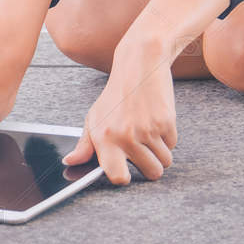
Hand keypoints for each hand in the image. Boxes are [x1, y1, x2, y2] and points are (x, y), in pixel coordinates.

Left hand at [63, 44, 176, 185]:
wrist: (140, 65)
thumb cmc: (115, 95)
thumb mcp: (94, 117)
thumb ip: (84, 145)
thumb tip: (71, 163)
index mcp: (104, 138)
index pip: (118, 177)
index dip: (124, 177)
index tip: (125, 171)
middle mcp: (126, 136)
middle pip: (151, 173)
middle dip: (150, 165)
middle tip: (141, 148)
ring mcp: (147, 130)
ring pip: (165, 161)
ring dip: (160, 152)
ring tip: (148, 133)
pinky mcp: (166, 122)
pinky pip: (173, 145)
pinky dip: (168, 138)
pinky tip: (156, 122)